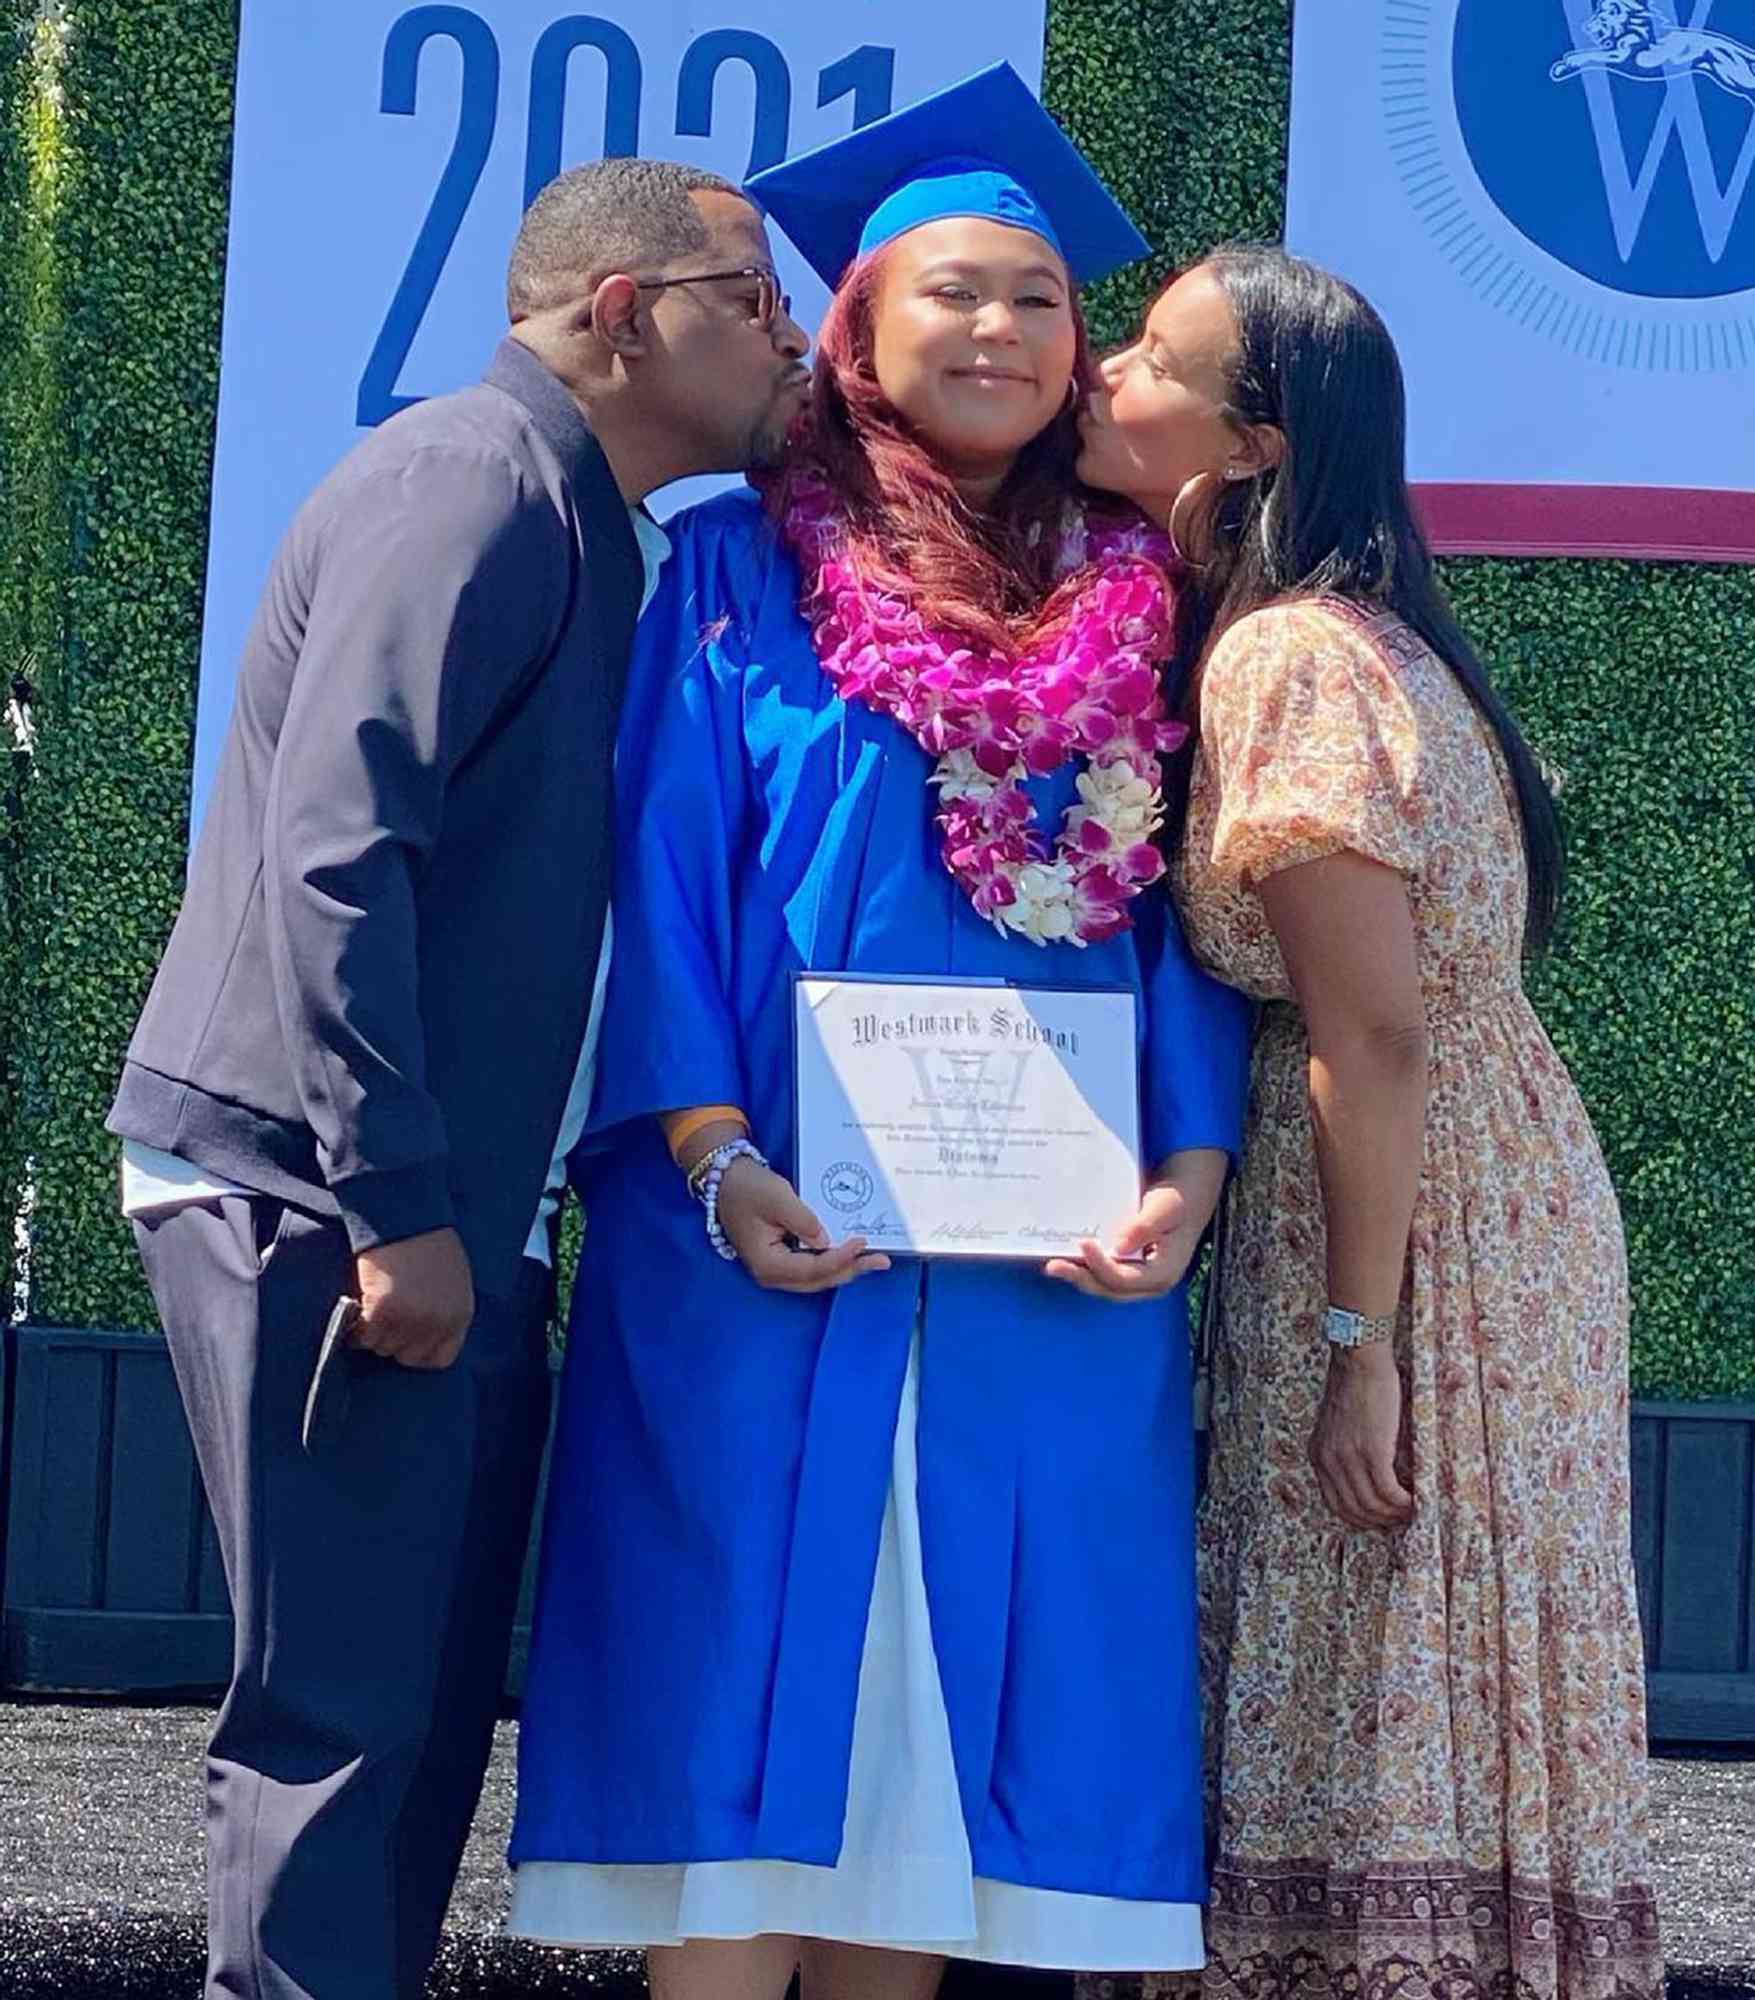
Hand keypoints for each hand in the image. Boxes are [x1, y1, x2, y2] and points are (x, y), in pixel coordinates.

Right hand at [353, 1227, 474, 1368]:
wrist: (405, 1216)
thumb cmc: (427, 1243)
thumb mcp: (451, 1282)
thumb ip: (442, 1312)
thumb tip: (422, 1338)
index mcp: (460, 1316)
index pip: (439, 1359)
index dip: (418, 1350)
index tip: (405, 1337)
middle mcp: (438, 1323)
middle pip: (406, 1357)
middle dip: (393, 1339)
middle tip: (385, 1313)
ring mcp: (411, 1320)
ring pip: (380, 1347)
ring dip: (372, 1330)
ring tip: (373, 1303)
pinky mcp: (383, 1312)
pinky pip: (362, 1337)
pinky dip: (355, 1326)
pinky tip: (358, 1305)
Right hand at [717, 1158, 890, 1291]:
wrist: (728, 1180)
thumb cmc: (749, 1188)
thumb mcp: (777, 1198)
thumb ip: (803, 1221)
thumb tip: (826, 1242)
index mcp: (767, 1264)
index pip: (812, 1269)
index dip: (840, 1258)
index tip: (862, 1243)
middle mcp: (772, 1274)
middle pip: (818, 1280)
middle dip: (851, 1270)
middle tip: (882, 1261)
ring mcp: (777, 1269)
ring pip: (818, 1277)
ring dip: (846, 1268)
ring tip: (874, 1260)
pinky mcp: (783, 1259)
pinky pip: (812, 1267)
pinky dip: (834, 1261)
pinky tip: (852, 1253)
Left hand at [1044, 1182, 1203, 1302]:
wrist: (1183, 1198)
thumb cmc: (1176, 1200)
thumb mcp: (1165, 1207)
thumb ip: (1144, 1227)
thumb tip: (1119, 1248)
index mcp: (1164, 1272)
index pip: (1126, 1279)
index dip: (1102, 1265)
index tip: (1084, 1244)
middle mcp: (1150, 1283)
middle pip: (1111, 1289)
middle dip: (1081, 1278)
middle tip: (1054, 1266)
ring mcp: (1138, 1279)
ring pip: (1103, 1286)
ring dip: (1078, 1276)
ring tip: (1052, 1266)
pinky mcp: (1128, 1269)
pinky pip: (1102, 1275)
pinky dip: (1083, 1269)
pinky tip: (1063, 1259)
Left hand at [1309, 1342, 1413, 1529]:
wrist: (1359, 1360)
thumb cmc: (1356, 1386)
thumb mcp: (1339, 1424)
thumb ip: (1345, 1449)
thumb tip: (1369, 1475)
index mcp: (1318, 1455)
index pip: (1335, 1504)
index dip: (1360, 1518)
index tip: (1380, 1519)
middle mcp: (1328, 1461)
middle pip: (1354, 1510)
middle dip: (1380, 1521)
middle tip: (1402, 1519)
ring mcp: (1348, 1458)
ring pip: (1372, 1505)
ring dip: (1395, 1514)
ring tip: (1413, 1510)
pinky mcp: (1371, 1451)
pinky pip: (1388, 1491)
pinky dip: (1404, 1503)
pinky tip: (1416, 1500)